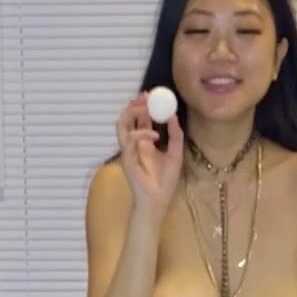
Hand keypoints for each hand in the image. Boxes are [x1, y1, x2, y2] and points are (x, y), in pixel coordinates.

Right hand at [116, 94, 183, 221]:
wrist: (158, 202)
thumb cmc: (165, 182)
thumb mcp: (176, 154)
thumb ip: (175, 135)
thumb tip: (174, 115)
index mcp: (144, 143)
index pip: (140, 120)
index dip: (144, 105)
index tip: (152, 95)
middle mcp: (134, 145)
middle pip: (127, 118)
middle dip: (135, 104)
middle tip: (146, 96)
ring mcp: (128, 151)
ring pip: (121, 124)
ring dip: (132, 113)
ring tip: (145, 108)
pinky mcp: (126, 159)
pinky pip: (129, 139)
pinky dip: (141, 133)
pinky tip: (155, 135)